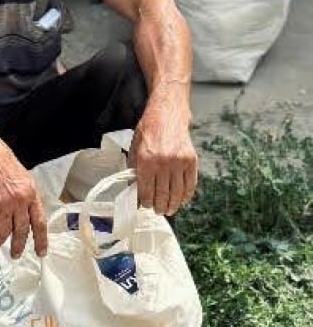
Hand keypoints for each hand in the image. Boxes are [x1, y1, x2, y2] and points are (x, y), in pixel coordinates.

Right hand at [0, 119, 47, 258]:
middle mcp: (20, 200)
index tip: (41, 251)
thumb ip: (24, 193)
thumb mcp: (20, 174)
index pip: (40, 222)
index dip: (41, 240)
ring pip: (4, 233)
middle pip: (22, 231)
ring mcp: (4, 204)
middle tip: (15, 253)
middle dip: (18, 246)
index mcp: (31, 192)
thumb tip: (25, 211)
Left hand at [128, 94, 197, 216]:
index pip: (146, 191)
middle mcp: (163, 163)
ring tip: (169, 210)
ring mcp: (179, 162)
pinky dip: (186, 196)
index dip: (145, 202)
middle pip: (162, 195)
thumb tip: (134, 191)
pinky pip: (190, 185)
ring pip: (177, 193)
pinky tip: (182, 200)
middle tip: (158, 211)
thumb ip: (134, 170)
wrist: (167, 116)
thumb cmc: (148, 132)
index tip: (145, 206)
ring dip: (173, 205)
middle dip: (159, 207)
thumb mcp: (134, 149)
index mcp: (145, 161)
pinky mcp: (191, 161)